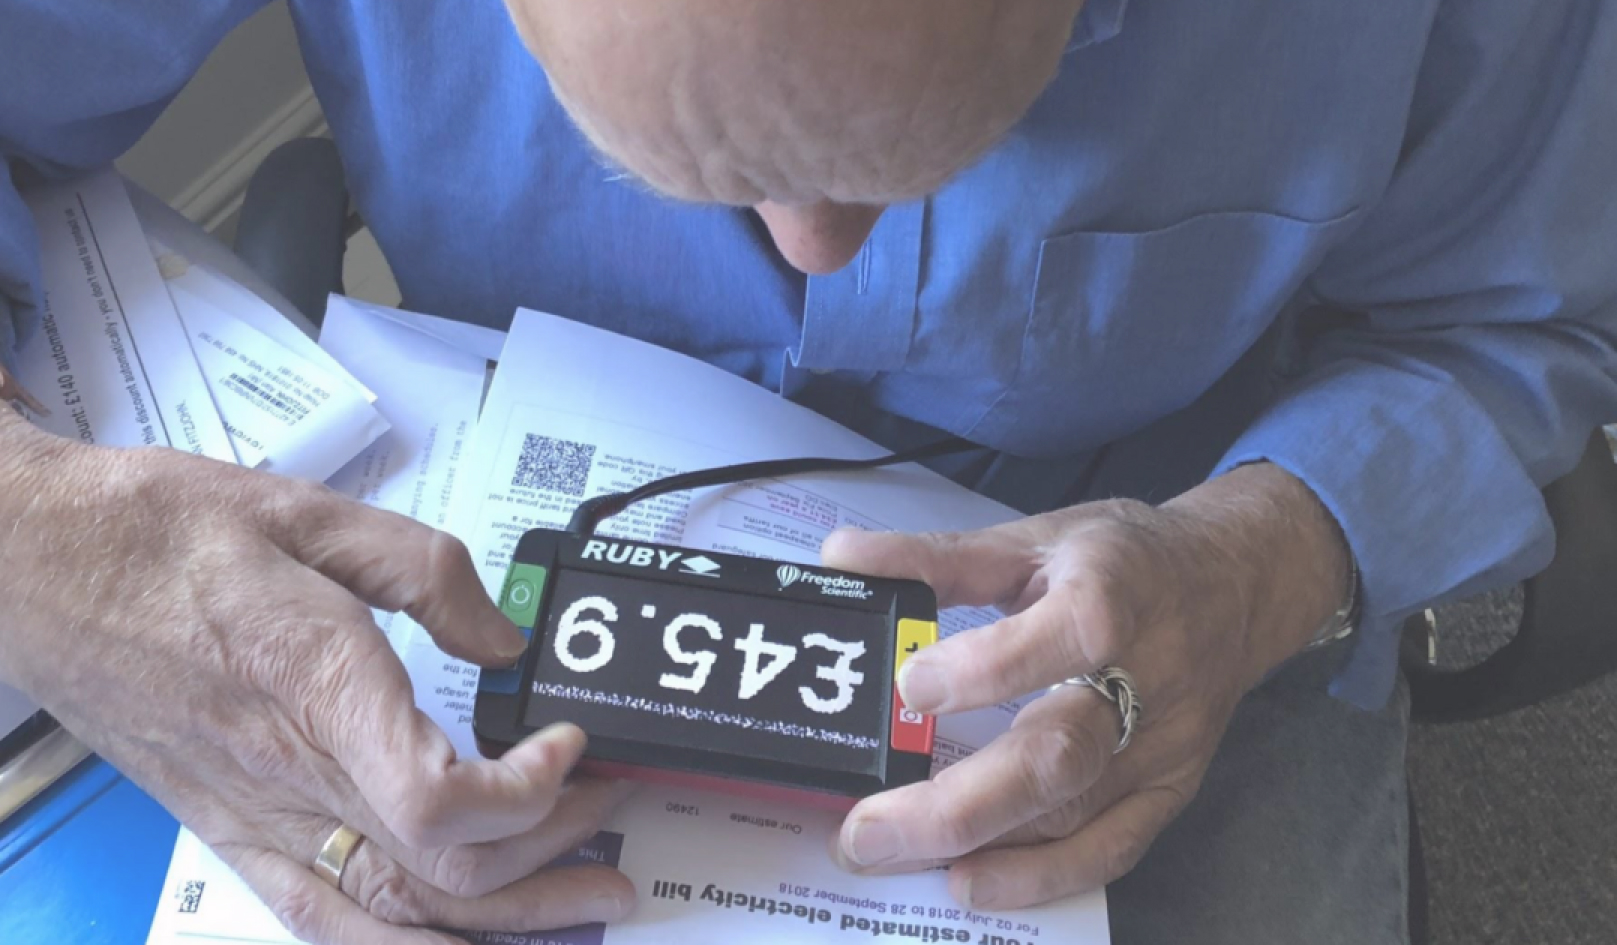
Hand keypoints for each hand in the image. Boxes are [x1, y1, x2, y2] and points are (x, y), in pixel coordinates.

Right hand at [0, 414, 634, 943]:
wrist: (37, 564)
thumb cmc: (157, 534)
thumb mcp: (310, 514)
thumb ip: (428, 572)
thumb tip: (505, 640)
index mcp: (315, 684)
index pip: (436, 800)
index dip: (527, 795)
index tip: (571, 747)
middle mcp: (286, 771)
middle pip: (441, 868)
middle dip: (552, 854)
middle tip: (611, 810)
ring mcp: (253, 816)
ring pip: (391, 915)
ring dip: (501, 924)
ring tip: (582, 905)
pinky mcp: (227, 831)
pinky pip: (318, 921)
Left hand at [821, 464, 1348, 909]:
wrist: (1237, 585)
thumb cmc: (1123, 559)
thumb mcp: (1035, 537)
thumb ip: (938, 557)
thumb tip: (839, 558)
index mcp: (1115, 593)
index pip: (1069, 634)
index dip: (991, 666)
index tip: (911, 686)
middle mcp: (1150, 677)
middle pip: (1060, 753)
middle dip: (956, 802)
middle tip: (865, 830)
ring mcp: (1164, 745)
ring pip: (1075, 812)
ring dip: (977, 843)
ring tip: (886, 853)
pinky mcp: (1170, 790)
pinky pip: (1110, 849)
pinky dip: (1040, 877)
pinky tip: (969, 883)